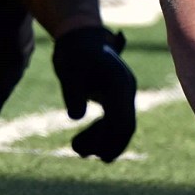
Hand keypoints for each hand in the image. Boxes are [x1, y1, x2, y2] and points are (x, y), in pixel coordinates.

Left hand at [53, 25, 137, 161]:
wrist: (79, 37)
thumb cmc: (73, 53)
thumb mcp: (69, 71)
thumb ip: (73, 93)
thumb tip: (76, 117)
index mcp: (119, 82)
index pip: (123, 119)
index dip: (113, 141)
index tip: (101, 157)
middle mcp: (126, 89)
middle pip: (125, 125)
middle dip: (106, 144)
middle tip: (78, 152)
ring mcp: (123, 93)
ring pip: (119, 125)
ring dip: (101, 140)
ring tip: (75, 148)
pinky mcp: (116, 97)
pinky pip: (114, 120)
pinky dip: (101, 133)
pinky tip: (81, 141)